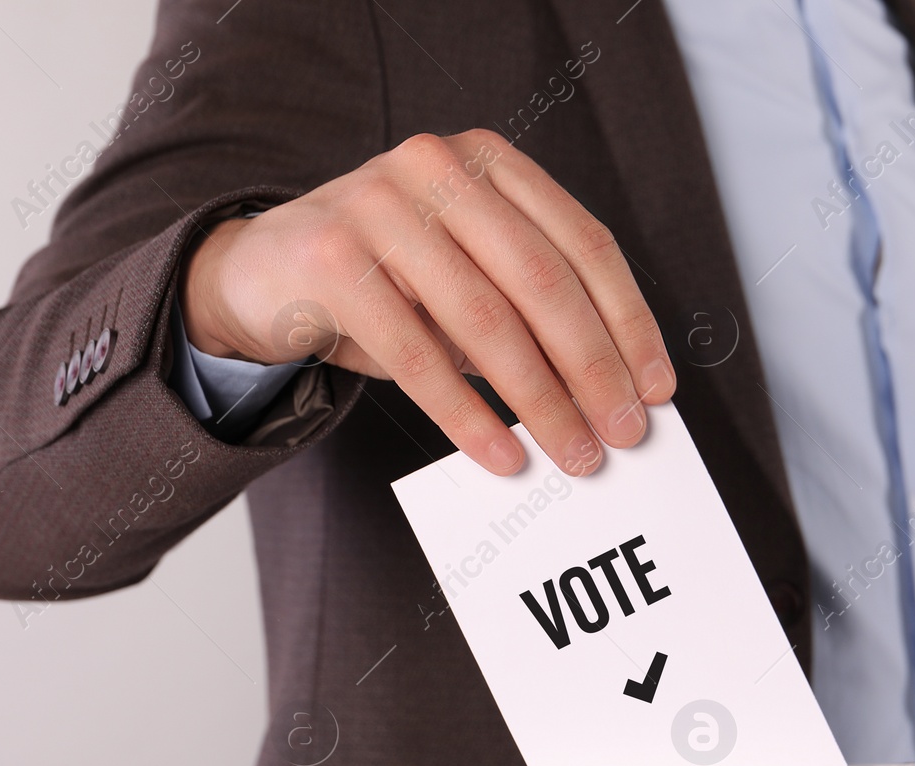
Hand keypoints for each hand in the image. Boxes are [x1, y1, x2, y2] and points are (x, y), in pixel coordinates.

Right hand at [180, 130, 674, 475]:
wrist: (259, 274)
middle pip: (543, 281)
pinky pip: (416, 353)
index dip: (629, 322)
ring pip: (484, 319)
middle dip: (593, 368)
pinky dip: (465, 414)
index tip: (656, 389)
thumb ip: (528, 314)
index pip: (583, 244)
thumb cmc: (384, 284)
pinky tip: (499, 454)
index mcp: (488, 161)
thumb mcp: (463, 279)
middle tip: (622, 435)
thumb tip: (609, 394)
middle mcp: (438, 167)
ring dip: (539, 400)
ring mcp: (380, 204)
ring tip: (571, 454)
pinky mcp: (332, 257)